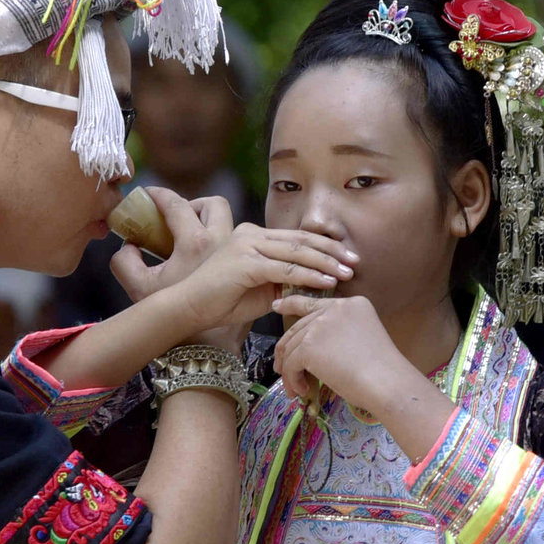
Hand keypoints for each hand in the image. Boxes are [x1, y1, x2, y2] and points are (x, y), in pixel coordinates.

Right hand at [116, 202, 349, 342]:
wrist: (188, 309)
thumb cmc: (221, 303)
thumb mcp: (259, 290)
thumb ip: (282, 282)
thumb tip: (311, 285)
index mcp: (253, 236)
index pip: (296, 237)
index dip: (324, 246)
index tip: (346, 256)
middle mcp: (250, 234)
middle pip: (300, 239)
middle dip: (331, 250)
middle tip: (355, 260)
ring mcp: (247, 246)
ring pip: (296, 252)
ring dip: (325, 263)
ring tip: (347, 272)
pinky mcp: (246, 262)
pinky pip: (285, 268)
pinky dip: (309, 275)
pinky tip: (327, 282)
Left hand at [270, 294, 427, 416]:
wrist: (387, 383)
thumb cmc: (383, 371)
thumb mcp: (362, 340)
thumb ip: (337, 334)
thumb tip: (309, 348)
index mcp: (352, 304)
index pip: (314, 303)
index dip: (291, 303)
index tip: (277, 305)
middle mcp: (335, 308)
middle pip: (298, 327)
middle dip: (286, 351)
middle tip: (281, 367)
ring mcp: (321, 325)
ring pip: (292, 347)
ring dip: (291, 371)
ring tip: (295, 388)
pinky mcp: (310, 345)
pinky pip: (291, 364)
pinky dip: (293, 380)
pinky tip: (304, 390)